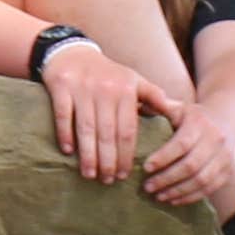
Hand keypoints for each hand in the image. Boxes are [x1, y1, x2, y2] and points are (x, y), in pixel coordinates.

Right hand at [36, 37, 164, 183]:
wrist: (72, 53)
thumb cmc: (106, 73)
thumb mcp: (132, 79)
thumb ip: (152, 95)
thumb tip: (173, 110)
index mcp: (126, 90)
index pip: (128, 130)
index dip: (126, 154)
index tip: (125, 174)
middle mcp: (106, 90)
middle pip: (108, 133)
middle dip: (108, 160)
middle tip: (107, 180)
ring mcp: (82, 88)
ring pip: (86, 128)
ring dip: (88, 154)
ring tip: (89, 174)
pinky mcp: (61, 87)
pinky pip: (64, 115)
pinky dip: (66, 134)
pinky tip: (68, 152)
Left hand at [138, 102, 234, 214]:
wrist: (226, 123)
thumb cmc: (192, 118)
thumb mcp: (179, 108)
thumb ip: (160, 107)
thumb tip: (137, 103)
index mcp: (200, 123)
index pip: (181, 144)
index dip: (163, 157)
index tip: (145, 168)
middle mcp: (216, 139)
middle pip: (191, 165)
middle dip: (167, 179)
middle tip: (147, 187)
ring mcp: (225, 157)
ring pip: (201, 180)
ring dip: (177, 191)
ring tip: (158, 196)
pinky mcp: (228, 172)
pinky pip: (209, 189)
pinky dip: (190, 197)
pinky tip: (173, 200)